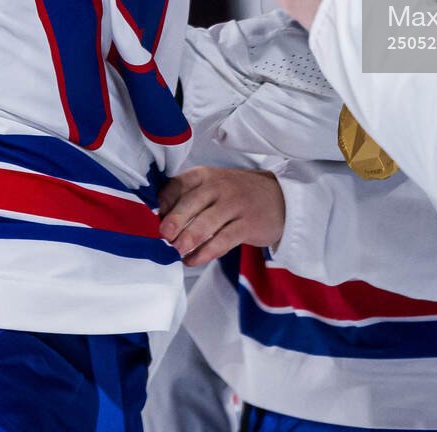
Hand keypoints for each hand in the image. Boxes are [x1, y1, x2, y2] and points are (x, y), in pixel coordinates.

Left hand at [158, 167, 284, 265]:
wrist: (279, 199)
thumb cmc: (237, 195)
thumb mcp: (214, 186)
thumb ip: (189, 198)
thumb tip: (160, 221)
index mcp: (205, 175)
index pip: (179, 184)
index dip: (165, 201)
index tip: (156, 217)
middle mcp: (219, 186)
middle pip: (192, 202)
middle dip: (176, 220)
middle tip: (164, 235)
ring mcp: (235, 205)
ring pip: (207, 222)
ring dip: (189, 238)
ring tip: (176, 251)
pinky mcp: (248, 225)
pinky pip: (223, 240)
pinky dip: (206, 252)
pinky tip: (193, 260)